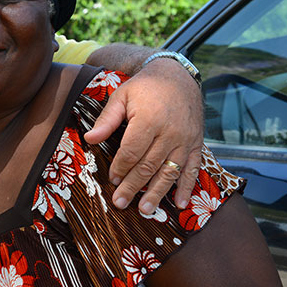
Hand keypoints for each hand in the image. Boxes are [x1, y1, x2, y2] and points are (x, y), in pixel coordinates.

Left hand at [84, 58, 203, 212]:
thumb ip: (107, 120)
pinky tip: (180, 203)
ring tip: (145, 209)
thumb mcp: (122, 96)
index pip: (132, 151)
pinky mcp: (196, 144)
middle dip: (133, 186)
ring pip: (170, 171)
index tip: (112, 179)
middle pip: (149, 165)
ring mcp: (185, 140)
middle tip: (121, 203)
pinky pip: (193, 169)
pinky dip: (187, 187)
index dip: (121, 167)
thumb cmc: (144, 87)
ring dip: (157, 193)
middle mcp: (170, 132)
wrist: (178, 77)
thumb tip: (90, 139)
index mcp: (149, 119)